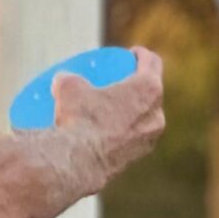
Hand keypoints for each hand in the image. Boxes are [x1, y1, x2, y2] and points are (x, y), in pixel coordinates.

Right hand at [51, 46, 164, 186]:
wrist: (78, 162)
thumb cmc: (80, 119)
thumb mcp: (69, 88)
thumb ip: (68, 78)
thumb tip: (62, 79)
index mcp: (148, 89)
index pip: (152, 62)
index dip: (141, 54)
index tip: (130, 55)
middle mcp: (156, 114)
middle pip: (151, 91)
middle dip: (138, 85)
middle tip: (118, 82)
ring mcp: (150, 138)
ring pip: (144, 117)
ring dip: (132, 110)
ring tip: (112, 109)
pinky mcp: (138, 157)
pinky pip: (133, 137)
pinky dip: (123, 131)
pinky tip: (107, 131)